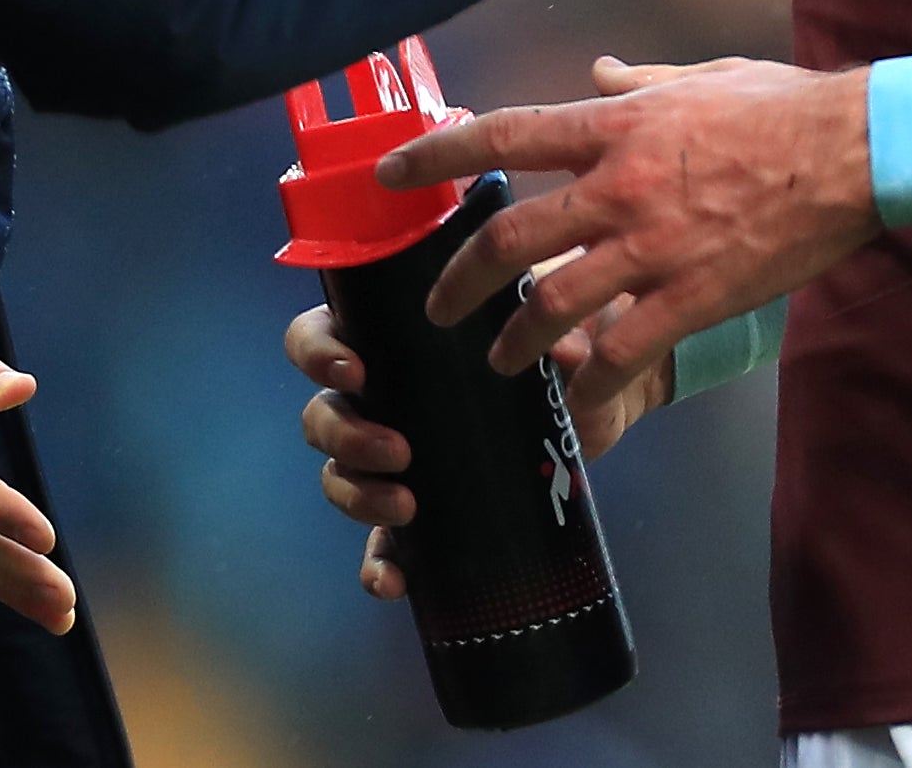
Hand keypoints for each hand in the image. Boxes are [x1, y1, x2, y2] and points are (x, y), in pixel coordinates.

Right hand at [288, 300, 670, 601]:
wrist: (593, 405)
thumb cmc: (555, 342)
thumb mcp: (560, 327)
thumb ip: (565, 337)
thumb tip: (563, 352)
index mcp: (389, 336)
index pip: (319, 335)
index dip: (318, 352)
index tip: (355, 371)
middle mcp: (377, 397)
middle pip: (321, 413)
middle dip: (347, 434)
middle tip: (398, 450)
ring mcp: (390, 459)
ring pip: (339, 476)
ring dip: (359, 495)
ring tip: (407, 506)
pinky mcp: (416, 514)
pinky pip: (379, 545)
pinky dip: (378, 566)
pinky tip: (392, 583)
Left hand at [382, 54, 881, 395]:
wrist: (855, 152)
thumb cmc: (783, 107)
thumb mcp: (700, 77)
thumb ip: (638, 82)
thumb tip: (598, 72)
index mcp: (615, 126)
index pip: (502, 136)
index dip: (434, 156)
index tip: (390, 174)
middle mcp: (618, 187)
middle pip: (507, 238)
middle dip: (457, 280)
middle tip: (434, 306)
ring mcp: (652, 247)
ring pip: (552, 305)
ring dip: (514, 341)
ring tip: (500, 362)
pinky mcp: (691, 296)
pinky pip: (621, 352)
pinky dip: (589, 382)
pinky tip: (576, 399)